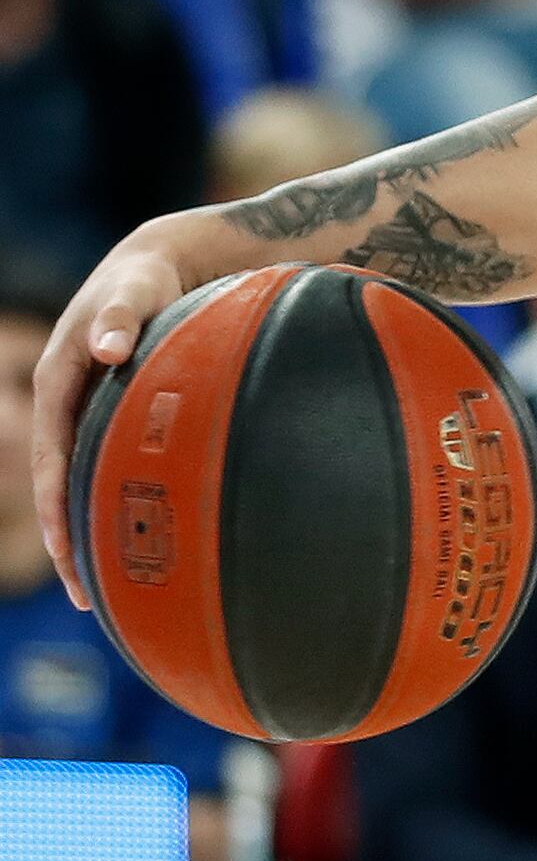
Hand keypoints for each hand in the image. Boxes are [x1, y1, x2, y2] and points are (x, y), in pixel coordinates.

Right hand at [35, 227, 210, 600]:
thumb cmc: (150, 277)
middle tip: (87, 596)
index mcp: (60, 376)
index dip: (55, 502)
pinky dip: (111, 504)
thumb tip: (106, 348)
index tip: (64, 549)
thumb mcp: (137, 288)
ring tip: (106, 590)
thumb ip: (124, 315)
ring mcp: (87, 409)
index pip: (50, 452)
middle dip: (66, 538)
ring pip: (80, 481)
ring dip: (87, 532)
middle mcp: (66, 399)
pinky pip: (104, 468)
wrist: (162, 263)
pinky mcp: (111, 415)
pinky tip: (133, 541)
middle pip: (59, 480)